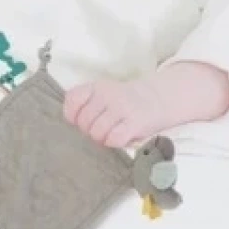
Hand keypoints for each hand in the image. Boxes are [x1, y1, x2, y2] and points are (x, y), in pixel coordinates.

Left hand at [62, 63, 228, 146]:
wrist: (157, 98)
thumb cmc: (124, 102)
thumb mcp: (103, 94)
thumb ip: (86, 104)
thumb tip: (72, 126)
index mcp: (96, 87)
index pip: (72, 99)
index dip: (71, 115)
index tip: (78, 122)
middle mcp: (107, 95)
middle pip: (84, 122)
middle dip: (88, 131)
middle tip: (99, 130)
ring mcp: (121, 107)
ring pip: (97, 132)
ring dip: (101, 139)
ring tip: (110, 135)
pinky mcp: (135, 122)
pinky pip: (114, 139)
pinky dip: (113, 142)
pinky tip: (119, 138)